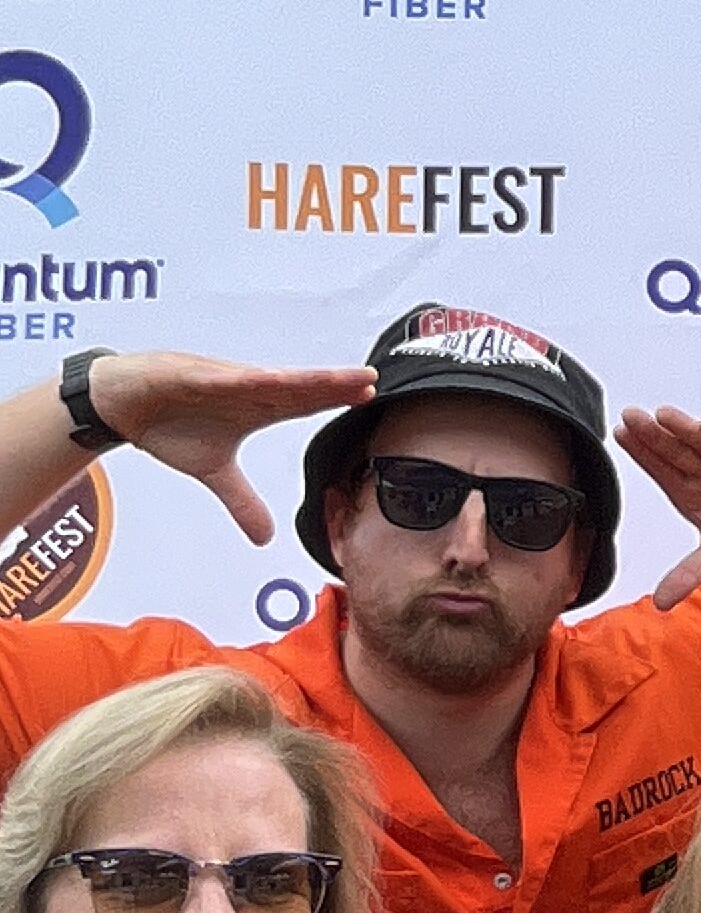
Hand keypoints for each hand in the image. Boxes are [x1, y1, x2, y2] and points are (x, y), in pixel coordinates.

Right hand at [85, 351, 375, 544]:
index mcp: (255, 405)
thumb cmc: (169, 423)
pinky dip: (241, 378)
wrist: (118, 403)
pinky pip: (216, 377)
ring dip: (301, 377)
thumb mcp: (212, 471)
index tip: (371, 396)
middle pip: (296, 385)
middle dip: (332, 383)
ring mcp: (217, 377)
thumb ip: (242, 500)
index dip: (336, 398)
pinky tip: (268, 379)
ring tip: (334, 376)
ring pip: (266, 376)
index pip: (304, 401)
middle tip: (370, 379)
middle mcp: (244, 386)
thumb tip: (265, 538)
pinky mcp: (185, 374)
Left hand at [615, 406, 700, 609]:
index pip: (661, 469)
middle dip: (654, 435)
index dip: (642, 452)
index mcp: (692, 491)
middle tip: (631, 417)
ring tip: (662, 416)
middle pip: (676, 451)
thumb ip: (689, 573)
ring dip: (684, 429)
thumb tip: (661, 603)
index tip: (621, 434)